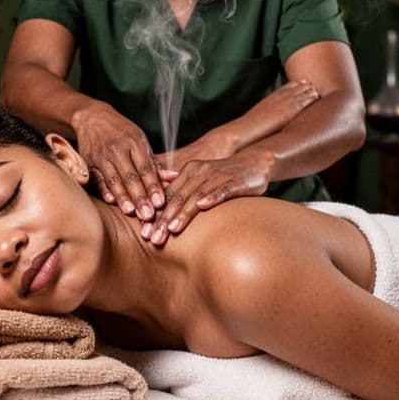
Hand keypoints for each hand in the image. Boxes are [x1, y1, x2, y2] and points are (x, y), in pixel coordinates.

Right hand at [71, 104, 163, 219]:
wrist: (92, 118)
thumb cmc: (121, 132)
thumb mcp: (140, 140)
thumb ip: (154, 162)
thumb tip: (173, 178)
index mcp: (135, 142)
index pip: (146, 168)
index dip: (153, 186)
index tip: (160, 203)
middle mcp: (117, 149)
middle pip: (130, 176)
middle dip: (140, 197)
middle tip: (148, 215)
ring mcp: (101, 155)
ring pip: (114, 179)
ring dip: (123, 197)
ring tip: (131, 212)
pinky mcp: (87, 162)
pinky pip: (97, 178)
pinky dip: (104, 190)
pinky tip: (111, 201)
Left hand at [142, 151, 271, 245]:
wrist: (254, 162)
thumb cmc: (224, 175)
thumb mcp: (200, 178)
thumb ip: (180, 186)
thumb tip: (157, 197)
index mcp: (188, 172)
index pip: (167, 195)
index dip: (155, 214)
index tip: (143, 232)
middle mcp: (199, 172)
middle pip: (178, 197)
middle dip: (164, 219)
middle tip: (152, 237)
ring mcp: (216, 176)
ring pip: (196, 195)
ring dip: (183, 213)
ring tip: (172, 229)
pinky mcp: (234, 181)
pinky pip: (222, 190)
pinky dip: (212, 197)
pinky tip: (203, 206)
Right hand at [243, 79, 318, 132]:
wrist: (245, 130)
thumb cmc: (249, 128)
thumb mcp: (258, 117)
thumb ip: (266, 116)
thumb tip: (266, 121)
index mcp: (271, 98)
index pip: (286, 87)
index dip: (295, 85)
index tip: (303, 83)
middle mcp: (280, 98)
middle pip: (297, 87)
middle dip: (306, 86)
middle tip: (314, 85)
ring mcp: (286, 103)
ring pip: (303, 92)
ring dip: (311, 90)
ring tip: (319, 91)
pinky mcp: (291, 111)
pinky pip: (305, 100)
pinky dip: (312, 97)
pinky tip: (319, 97)